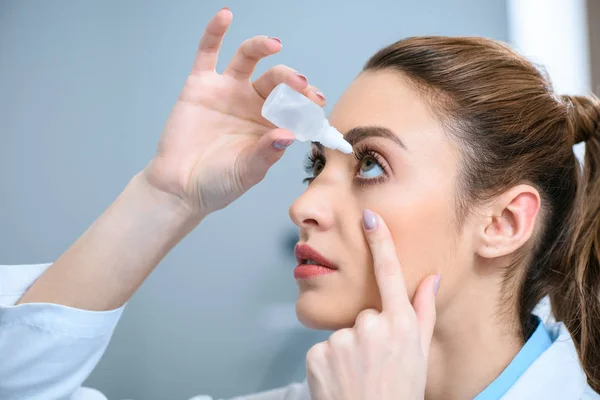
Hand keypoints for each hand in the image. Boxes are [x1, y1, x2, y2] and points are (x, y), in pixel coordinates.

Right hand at [143, 8, 324, 215]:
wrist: (180, 188)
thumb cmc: (218, 184)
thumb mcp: (247, 172)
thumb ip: (266, 153)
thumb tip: (286, 134)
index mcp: (270, 124)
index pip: (295, 105)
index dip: (307, 102)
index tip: (317, 104)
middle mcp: (252, 103)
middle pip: (277, 80)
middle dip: (292, 81)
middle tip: (301, 86)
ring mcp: (227, 91)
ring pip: (248, 59)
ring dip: (262, 46)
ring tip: (274, 45)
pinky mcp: (201, 84)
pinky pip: (208, 52)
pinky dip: (215, 32)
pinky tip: (225, 16)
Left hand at [306, 210, 439, 399]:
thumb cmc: (399, 392)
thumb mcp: (420, 354)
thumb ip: (424, 313)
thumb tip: (431, 278)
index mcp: (401, 324)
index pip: (390, 274)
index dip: (380, 242)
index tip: (370, 217)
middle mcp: (372, 326)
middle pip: (364, 314)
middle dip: (367, 333)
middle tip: (374, 364)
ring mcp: (344, 339)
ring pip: (343, 333)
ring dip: (347, 351)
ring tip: (358, 375)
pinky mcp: (318, 353)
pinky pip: (323, 349)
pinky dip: (329, 363)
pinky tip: (341, 380)